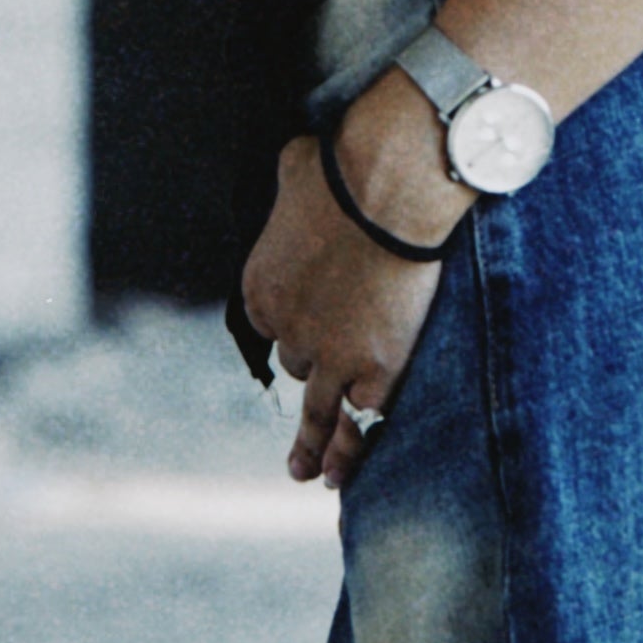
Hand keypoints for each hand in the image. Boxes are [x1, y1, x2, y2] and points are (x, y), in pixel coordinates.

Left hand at [241, 74, 469, 487]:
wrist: (382, 193)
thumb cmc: (341, 168)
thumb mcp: (297, 170)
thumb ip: (295, 188)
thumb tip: (301, 167)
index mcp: (260, 291)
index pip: (273, 325)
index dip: (296, 324)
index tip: (310, 327)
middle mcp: (287, 333)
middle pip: (298, 363)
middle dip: (317, 364)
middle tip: (322, 393)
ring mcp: (330, 359)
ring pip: (318, 413)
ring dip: (318, 448)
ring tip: (312, 475)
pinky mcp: (373, 374)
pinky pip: (365, 417)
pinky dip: (362, 437)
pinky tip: (359, 462)